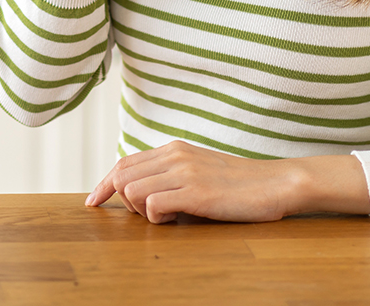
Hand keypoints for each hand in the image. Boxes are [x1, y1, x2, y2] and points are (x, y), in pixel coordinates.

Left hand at [85, 142, 369, 223]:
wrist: (276, 184)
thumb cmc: (239, 185)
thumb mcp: (199, 171)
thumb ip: (172, 175)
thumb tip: (141, 195)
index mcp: (173, 149)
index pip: (124, 162)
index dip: (104, 184)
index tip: (93, 202)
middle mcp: (174, 155)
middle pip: (121, 175)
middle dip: (120, 200)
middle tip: (143, 216)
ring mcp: (184, 172)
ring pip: (132, 190)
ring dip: (140, 210)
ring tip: (164, 217)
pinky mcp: (195, 192)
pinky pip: (153, 204)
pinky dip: (156, 218)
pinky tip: (174, 220)